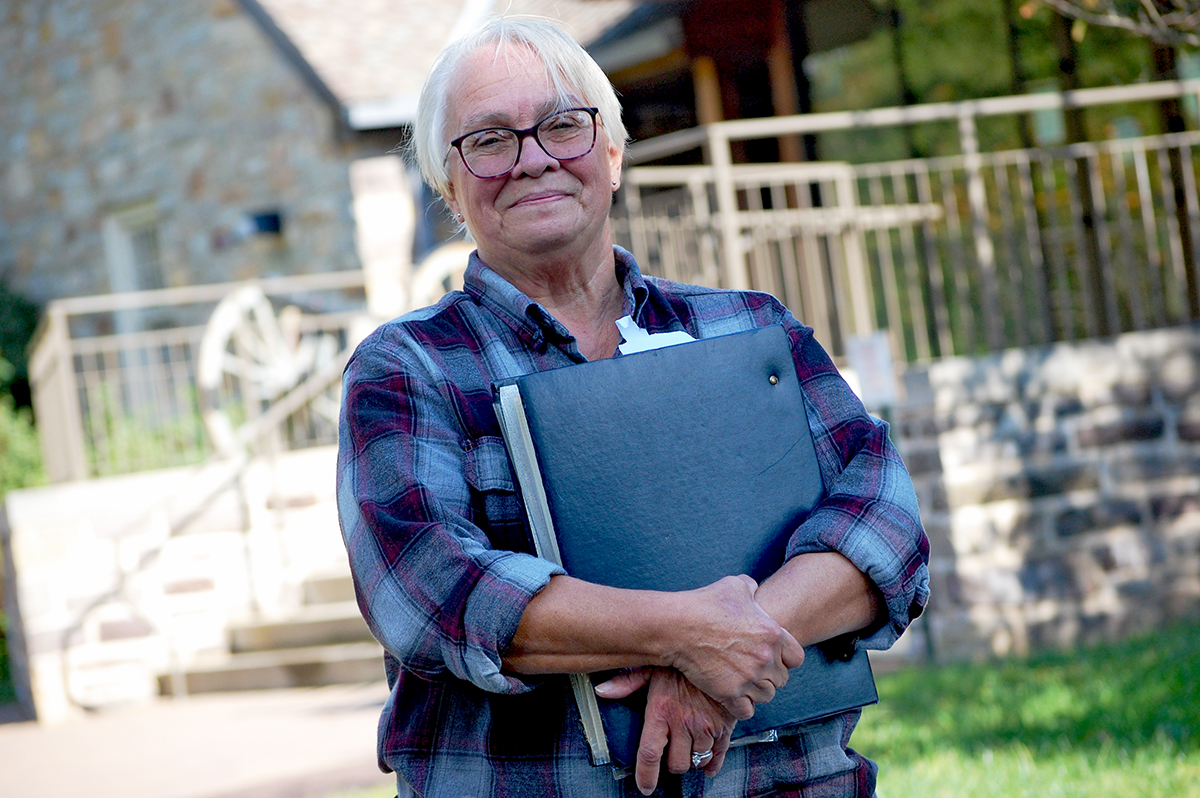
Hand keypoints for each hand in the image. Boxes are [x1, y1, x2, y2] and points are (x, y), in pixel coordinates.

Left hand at [596, 667, 735, 795]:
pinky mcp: (726, 726)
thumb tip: (603, 690)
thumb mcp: (652, 665)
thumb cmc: (683, 658)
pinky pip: (718, 755)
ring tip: (687, 748)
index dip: (646, 776)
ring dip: (691, 759)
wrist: (718, 648)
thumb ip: (627, 682)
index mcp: (662, 710)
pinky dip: (712, 763)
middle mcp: (684, 722)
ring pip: (696, 761)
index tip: (645, 786)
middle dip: (671, 764)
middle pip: (676, 764)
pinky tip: (707, 763)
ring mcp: (707, 726)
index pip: (650, 754)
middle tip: (670, 754)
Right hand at [665, 575, 804, 719]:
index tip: (772, 656)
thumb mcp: (736, 585)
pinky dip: (741, 706)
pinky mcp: (730, 694)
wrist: (679, 626)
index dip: (785, 658)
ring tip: (743, 682)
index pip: (796, 658)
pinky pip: (747, 711)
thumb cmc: (705, 604)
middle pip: (782, 679)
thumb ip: (752, 589)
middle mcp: (765, 659)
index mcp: (773, 634)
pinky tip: (732, 695)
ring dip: (756, 691)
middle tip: (752, 668)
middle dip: (769, 675)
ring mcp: (748, 678)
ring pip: (766, 696)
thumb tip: (754, 591)